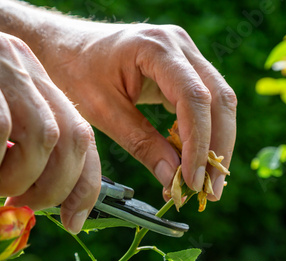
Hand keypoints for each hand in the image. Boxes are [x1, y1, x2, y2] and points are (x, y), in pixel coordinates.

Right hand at [0, 0, 100, 232]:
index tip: (72, 221)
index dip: (84, 185)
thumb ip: (4, 149)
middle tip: (12, 204)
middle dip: (49, 189)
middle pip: (70, 140)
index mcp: (35, 84)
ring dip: (11, 180)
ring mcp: (0, 60)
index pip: (81, 137)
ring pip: (40, 137)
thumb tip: (24, 197)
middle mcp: (27, 69)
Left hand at [37, 22, 236, 199]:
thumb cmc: (75, 72)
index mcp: (155, 48)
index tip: (192, 182)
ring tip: (208, 183)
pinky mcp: (183, 67)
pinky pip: (206, 101)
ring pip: (219, 100)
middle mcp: (178, 44)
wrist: (66, 46)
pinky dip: (205, 133)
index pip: (193, 98)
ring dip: (218, 143)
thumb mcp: (102, 111)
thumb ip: (141, 144)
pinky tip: (197, 161)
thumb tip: (174, 180)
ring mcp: (184, 53)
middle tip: (211, 191)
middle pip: (219, 98)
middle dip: (218, 148)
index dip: (198, 144)